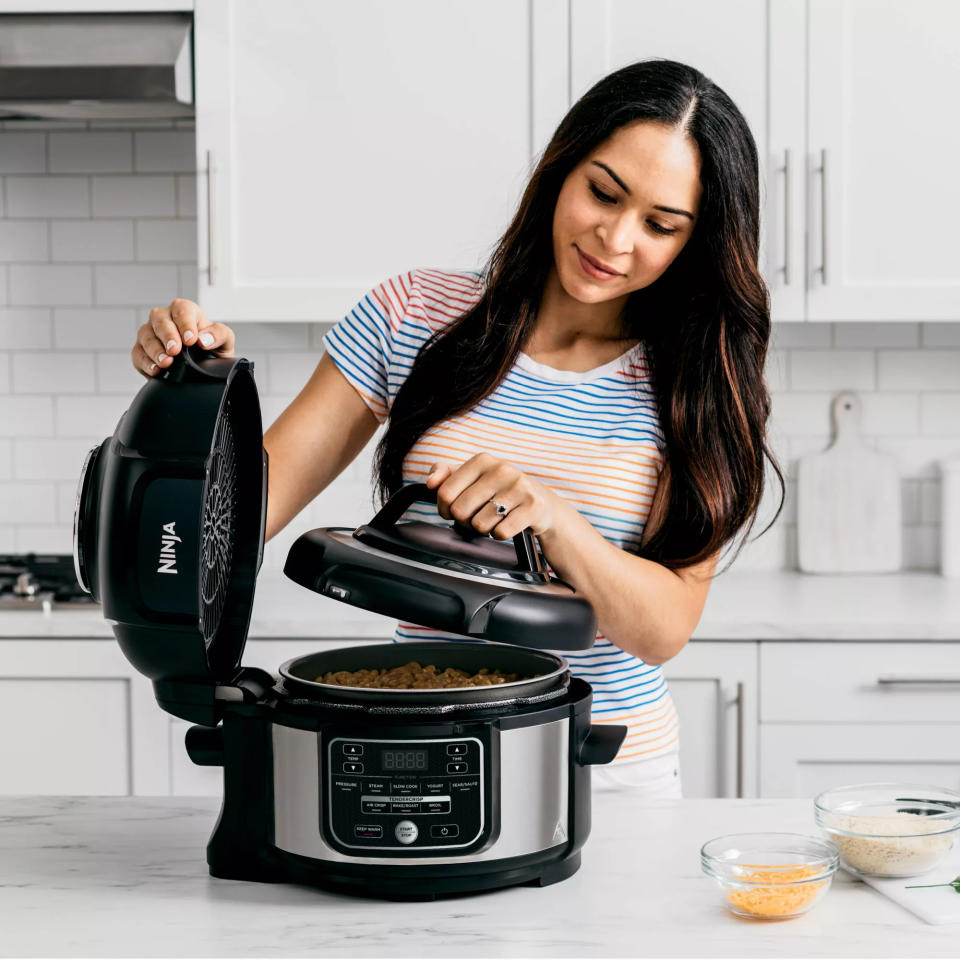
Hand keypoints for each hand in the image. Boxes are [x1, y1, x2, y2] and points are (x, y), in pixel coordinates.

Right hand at [131, 298, 235, 377]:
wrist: (204, 369)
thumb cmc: (212, 349)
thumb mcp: (225, 341)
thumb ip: (219, 335)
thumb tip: (204, 339)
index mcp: (186, 312)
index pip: (182, 310)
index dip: (185, 324)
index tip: (191, 340)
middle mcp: (165, 319)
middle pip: (160, 320)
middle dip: (167, 336)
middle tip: (175, 350)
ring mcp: (151, 333)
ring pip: (146, 335)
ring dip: (155, 350)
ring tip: (166, 362)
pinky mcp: (142, 351)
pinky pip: (138, 354)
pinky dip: (146, 362)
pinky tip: (155, 370)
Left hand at [425, 453, 573, 540]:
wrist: (541, 504)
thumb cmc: (500, 492)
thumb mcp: (473, 479)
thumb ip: (445, 475)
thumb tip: (430, 482)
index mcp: (482, 460)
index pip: (445, 492)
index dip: (445, 509)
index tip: (454, 510)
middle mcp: (501, 469)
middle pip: (460, 511)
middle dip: (465, 521)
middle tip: (478, 516)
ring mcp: (519, 486)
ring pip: (479, 524)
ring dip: (484, 528)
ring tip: (495, 518)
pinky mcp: (533, 506)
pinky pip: (500, 533)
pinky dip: (500, 534)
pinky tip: (508, 523)